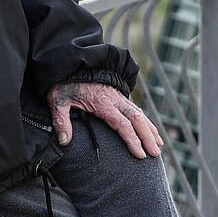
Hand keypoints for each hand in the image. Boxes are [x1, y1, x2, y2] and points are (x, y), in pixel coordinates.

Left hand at [47, 81, 162, 158]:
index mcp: (102, 103)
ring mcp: (119, 97)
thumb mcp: (58, 100)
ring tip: (159, 146)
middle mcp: (115, 100)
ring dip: (150, 129)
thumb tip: (64, 141)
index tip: (140, 154)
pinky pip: (136, 109)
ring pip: (140, 114)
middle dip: (148, 137)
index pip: (122, 124)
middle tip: (156, 154)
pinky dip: (146, 121)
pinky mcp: (119, 96)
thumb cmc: (64, 83)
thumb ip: (61, 120)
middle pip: (137, 119)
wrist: (72, 62)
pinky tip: (151, 131)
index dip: (132, 139)